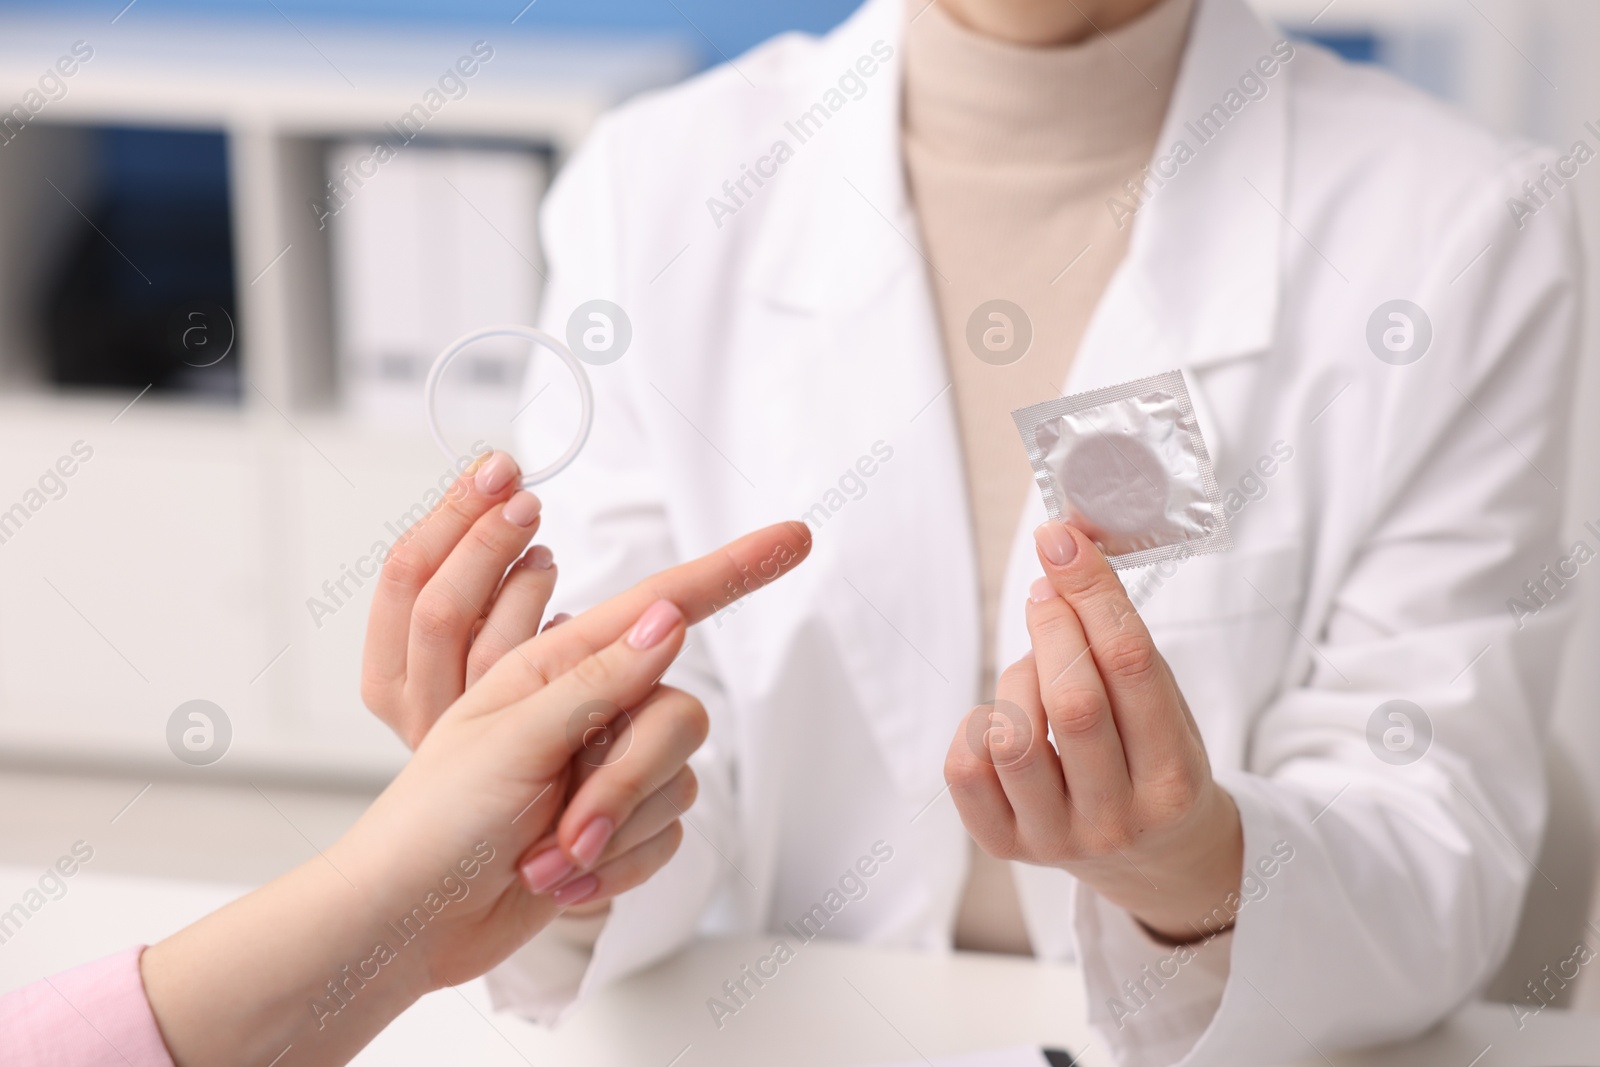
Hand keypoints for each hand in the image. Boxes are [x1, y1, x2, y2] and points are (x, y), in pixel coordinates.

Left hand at [141, 521, 811, 1066]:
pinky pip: (667, 839)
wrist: (412, 920)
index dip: (733, 570)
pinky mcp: (620, 826)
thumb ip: (598, 679)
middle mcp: (593, 710)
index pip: (662, 605)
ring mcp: (608, 768)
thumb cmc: (435, 821)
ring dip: (609, 838)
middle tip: (564, 833)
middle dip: (625, 787)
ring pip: (676, 786)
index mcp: (559, 666)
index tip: (796, 538)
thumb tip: (669, 618)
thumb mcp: (510, 738)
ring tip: (543, 862)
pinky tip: (558, 883)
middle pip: (677, 718)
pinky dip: (613, 871)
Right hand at [361, 450, 558, 748]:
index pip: (404, 575)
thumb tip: (497, 489)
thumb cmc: (482, 732)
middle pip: (437, 603)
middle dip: (484, 538)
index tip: (493, 469)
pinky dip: (549, 631)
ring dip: (520, 583)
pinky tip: (568, 612)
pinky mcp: (514, 756)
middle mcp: (416, 705)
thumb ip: (469, 583)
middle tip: (524, 496)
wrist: (481, 839)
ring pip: (485, 642)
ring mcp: (465, 734)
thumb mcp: (461, 651)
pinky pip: (533, 684)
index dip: (450, 514)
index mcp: (386, 673)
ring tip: (545, 554)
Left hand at [944, 521, 1242, 942]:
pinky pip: (965, 768)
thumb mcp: (1166, 708)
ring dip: (1018, 677)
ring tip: (1036, 670)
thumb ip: (1121, 647)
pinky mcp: (1005, 846)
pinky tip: (1006, 717)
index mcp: (1174, 778)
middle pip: (1073, 702)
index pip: (1132, 667)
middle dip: (1052, 624)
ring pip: (1013, 735)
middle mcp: (1118, 817)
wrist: (1155, 860)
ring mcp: (1058, 839)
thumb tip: (1060, 564)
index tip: (1063, 541)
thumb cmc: (1156, 763)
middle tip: (1047, 589)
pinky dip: (978, 723)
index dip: (1092, 593)